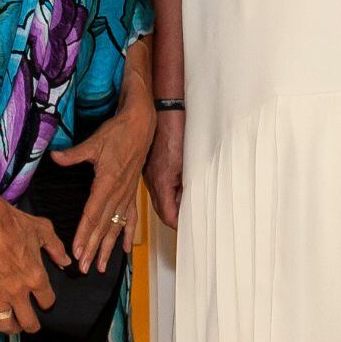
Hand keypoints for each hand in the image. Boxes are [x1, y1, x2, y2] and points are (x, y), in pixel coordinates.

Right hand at [0, 191, 68, 334]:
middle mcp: (17, 291)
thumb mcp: (43, 230)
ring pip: (6, 325)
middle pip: (28, 322)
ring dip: (11, 328)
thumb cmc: (15, 223)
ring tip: (13, 324)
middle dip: (32, 325)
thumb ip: (57, 248)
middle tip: (31, 322)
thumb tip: (66, 262)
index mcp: (36, 277)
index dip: (48, 303)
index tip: (45, 300)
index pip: (47, 302)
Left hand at [49, 102, 154, 271]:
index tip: (77, 250)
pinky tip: (124, 250)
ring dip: (107, 248)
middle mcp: (118, 193)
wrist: (140, 127)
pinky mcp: (132, 193)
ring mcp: (126, 195)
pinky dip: (127, 235)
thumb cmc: (117, 133)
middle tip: (83, 267)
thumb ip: (74, 154)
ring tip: (101, 266)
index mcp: (107, 182)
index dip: (84, 234)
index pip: (92, 214)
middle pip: (103, 226)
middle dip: (93, 248)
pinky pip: (130, 219)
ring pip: (116, 227)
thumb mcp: (94, 142)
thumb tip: (54, 157)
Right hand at [144, 110, 184, 229]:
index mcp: (160, 183)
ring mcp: (149, 173)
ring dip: (172, 204)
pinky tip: (179, 187)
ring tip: (186, 205)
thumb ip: (188, 187)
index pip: (167, 215)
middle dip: (175, 217)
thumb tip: (192, 204)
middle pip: (161, 209)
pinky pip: (158, 186)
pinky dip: (169, 192)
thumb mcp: (187, 165)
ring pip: (160, 198)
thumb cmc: (176, 133)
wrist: (165, 112)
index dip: (178, 225)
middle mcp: (151, 180)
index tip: (188, 229)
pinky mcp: (151, 166)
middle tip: (189, 221)